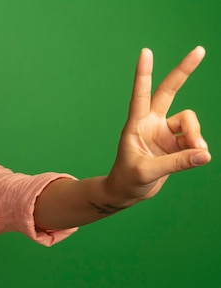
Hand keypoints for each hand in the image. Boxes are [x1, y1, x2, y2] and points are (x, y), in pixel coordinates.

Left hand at [106, 46, 210, 202]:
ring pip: (189, 121)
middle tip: (200, 49)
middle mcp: (150, 123)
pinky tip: (198, 158)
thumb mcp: (148, 172)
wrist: (127, 192)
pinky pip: (194, 139)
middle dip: (184, 71)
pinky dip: (198, 148)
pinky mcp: (175, 143)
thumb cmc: (127, 180)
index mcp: (135, 125)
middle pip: (169, 91)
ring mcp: (164, 132)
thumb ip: (176, 163)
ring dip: (196, 134)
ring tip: (198, 152)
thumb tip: (205, 154)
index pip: (140, 95)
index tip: (146, 51)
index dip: (143, 73)